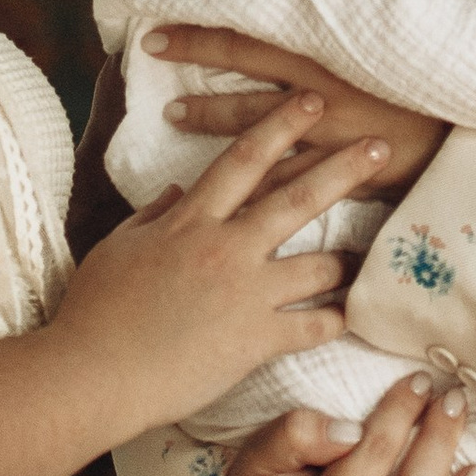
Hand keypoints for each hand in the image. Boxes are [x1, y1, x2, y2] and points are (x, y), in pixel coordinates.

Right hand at [44, 95, 375, 434]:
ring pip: (320, 263)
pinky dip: (337, 320)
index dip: (282, 124)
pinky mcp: (256, 341)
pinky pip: (314, 326)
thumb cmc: (94, 313)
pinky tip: (353, 316)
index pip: (245, 159)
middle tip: (382, 146)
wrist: (93, 375)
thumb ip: (153, 215)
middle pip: (298, 197)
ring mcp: (246, 294)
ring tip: (379, 249)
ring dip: (352, 256)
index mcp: (191, 221)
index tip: (312, 101)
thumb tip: (177, 190)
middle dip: (346, 167)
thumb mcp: (117, 248)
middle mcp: (226, 248)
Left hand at [145, 26, 447, 192]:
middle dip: (195, 81)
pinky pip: (292, 181)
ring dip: (212, 126)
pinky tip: (229, 187)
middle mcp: (318, 94)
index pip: (248, 40)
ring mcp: (328, 138)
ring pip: (256, 137)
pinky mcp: (345, 173)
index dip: (200, 36)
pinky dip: (258, 183)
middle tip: (153, 78)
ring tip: (175, 119)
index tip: (159, 31)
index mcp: (330, 51)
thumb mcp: (429, 5)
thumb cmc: (455, 64)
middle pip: (241, 87)